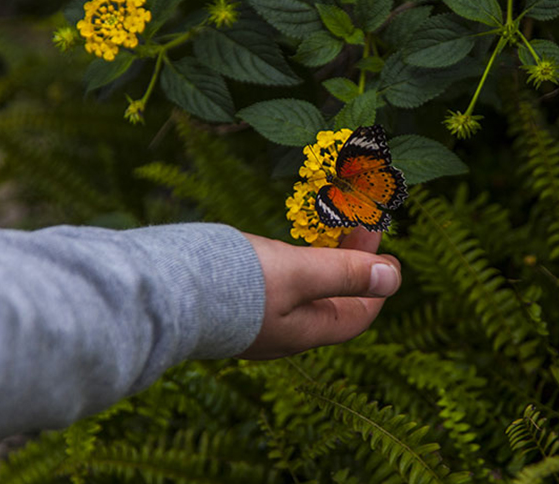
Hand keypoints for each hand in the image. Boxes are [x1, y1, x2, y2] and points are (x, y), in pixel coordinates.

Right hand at [238, 228, 400, 358]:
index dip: (378, 286)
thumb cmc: (235, 285)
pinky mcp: (231, 306)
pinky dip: (292, 265)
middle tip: (362, 226)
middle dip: (352, 264)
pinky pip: (276, 287)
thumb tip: (392, 278)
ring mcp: (255, 322)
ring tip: (329, 229)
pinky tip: (284, 249)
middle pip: (332, 301)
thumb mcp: (298, 274)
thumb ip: (344, 275)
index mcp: (304, 332)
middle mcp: (282, 333)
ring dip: (322, 262)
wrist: (166, 294)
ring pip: (302, 292)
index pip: (357, 316)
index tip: (389, 254)